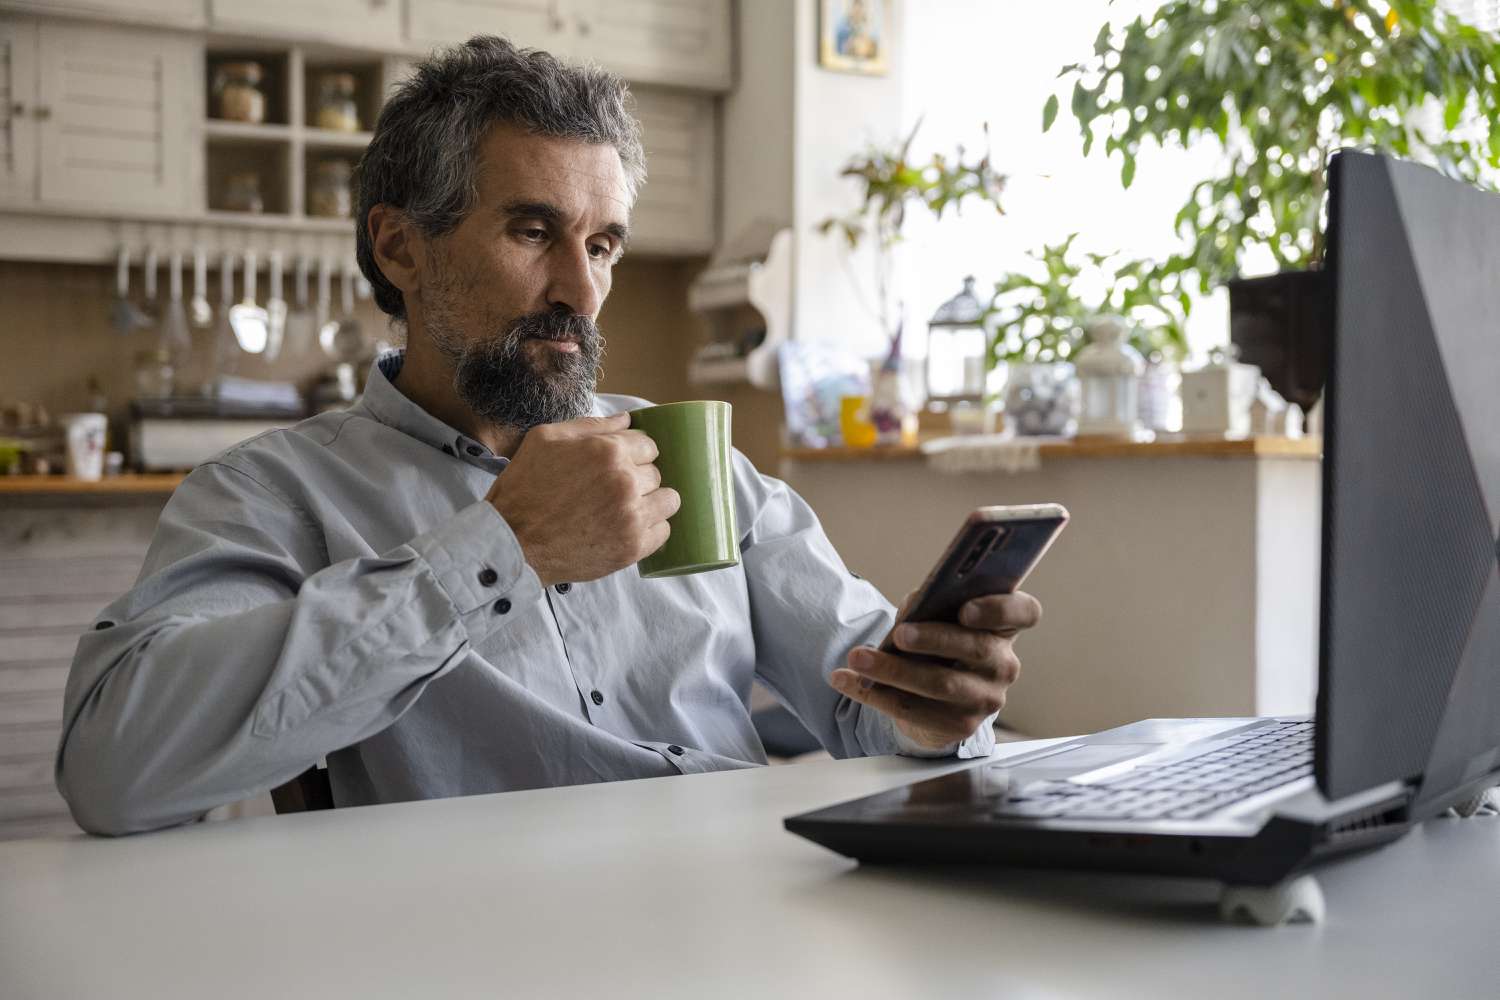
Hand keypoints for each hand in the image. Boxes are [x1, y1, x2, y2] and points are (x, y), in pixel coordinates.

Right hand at [486, 412, 680, 585]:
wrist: (511, 543)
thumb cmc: (523, 489)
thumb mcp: (545, 440)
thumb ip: (591, 426)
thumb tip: (627, 419)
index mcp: (607, 451)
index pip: (649, 444)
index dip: (633, 453)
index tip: (618, 466)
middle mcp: (625, 481)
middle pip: (656, 473)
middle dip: (639, 478)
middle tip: (612, 490)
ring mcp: (632, 517)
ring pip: (668, 501)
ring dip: (651, 503)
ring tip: (626, 510)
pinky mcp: (632, 548)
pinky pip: (663, 532)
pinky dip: (649, 531)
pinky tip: (626, 529)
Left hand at [829, 592, 1042, 749]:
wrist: (936, 698)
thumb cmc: (938, 644)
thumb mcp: (937, 620)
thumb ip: (930, 608)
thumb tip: (914, 607)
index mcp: (1004, 628)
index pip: (1024, 612)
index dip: (999, 608)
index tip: (965, 608)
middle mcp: (1004, 665)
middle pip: (975, 649)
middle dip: (933, 639)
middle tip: (899, 634)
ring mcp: (986, 699)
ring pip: (940, 684)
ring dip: (893, 670)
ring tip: (857, 658)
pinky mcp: (959, 726)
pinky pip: (913, 710)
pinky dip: (874, 694)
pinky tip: (845, 681)